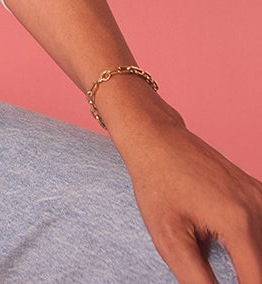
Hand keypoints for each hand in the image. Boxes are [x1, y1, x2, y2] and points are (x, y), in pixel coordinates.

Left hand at [110, 90, 261, 282]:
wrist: (156, 138)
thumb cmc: (158, 184)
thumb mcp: (170, 240)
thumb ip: (197, 282)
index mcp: (238, 222)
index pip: (255, 282)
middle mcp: (257, 206)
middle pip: (261, 267)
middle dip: (245, 278)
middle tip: (203, 257)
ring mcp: (260, 197)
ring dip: (247, 265)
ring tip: (207, 247)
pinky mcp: (258, 193)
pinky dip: (251, 249)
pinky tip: (227, 247)